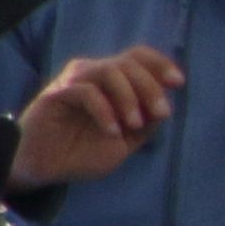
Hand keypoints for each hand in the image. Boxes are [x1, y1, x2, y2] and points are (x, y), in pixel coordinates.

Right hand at [8, 46, 183, 190]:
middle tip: (161, 113)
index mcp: (111, 81)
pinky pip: (86, 91)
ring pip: (109, 71)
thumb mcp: (126, 141)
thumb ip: (147, 123)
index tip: (178, 82)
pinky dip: (105, 110)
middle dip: (151, 87)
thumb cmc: (83, 152)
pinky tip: (111, 131)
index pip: (137, 57)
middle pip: (128, 62)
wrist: (46, 168)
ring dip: (129, 97)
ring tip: (133, 125)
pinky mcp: (55, 94)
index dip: (160, 64)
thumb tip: (165, 105)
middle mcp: (92, 74)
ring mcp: (73, 82)